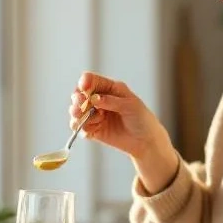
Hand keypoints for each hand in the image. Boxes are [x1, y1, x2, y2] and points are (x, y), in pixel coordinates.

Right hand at [70, 71, 177, 192]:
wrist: (146, 141)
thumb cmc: (142, 119)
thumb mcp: (130, 105)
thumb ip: (111, 101)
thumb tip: (94, 98)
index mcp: (109, 89)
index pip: (91, 80)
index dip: (85, 82)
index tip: (84, 88)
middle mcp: (99, 100)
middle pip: (80, 95)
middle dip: (77, 99)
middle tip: (80, 105)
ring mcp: (95, 114)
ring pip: (77, 110)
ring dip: (76, 113)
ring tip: (81, 116)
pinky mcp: (93, 129)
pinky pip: (80, 126)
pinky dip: (80, 127)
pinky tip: (88, 130)